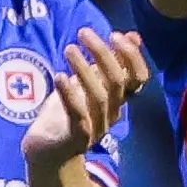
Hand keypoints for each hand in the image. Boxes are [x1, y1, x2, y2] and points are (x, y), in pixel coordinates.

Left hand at [22, 28, 150, 175]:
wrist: (48, 153)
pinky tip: (60, 76)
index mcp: (117, 99)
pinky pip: (77, 116)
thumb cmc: (68, 114)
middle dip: (103, 54)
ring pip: (98, 96)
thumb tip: (133, 35)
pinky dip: (70, 94)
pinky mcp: (75, 139)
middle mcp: (112, 113)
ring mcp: (95, 127)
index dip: (133, 57)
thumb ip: (110, 63)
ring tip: (69, 48)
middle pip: (117, 82)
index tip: (116, 35)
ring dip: (84, 69)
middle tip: (84, 32)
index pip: (139, 78)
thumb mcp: (89, 84)